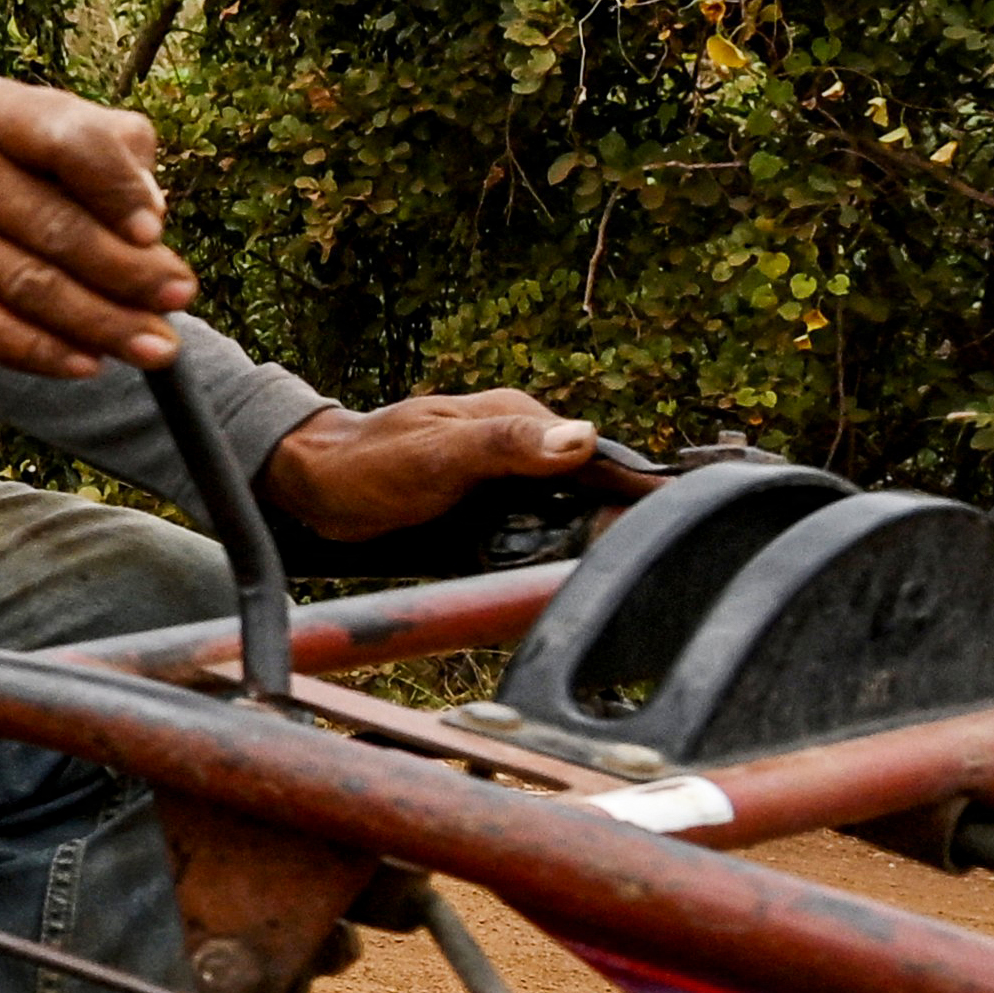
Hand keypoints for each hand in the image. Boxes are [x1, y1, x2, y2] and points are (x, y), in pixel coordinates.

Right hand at [0, 76, 194, 379]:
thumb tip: (152, 215)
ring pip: (23, 286)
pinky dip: (40, 352)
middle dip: (129, 273)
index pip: (67, 141)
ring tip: (155, 347)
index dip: (119, 190)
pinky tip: (86, 364)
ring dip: (100, 324)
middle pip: (53, 228)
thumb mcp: (18, 119)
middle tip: (179, 300)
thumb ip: (97, 144)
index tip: (158, 234)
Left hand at [259, 388, 628, 545]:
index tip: (679, 512)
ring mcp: (505, 478)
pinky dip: (547, 547)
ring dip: (585, 537)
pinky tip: (562, 572)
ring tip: (620, 572)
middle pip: (589, 487)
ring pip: (564, 511)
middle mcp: (521, 446)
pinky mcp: (487, 507)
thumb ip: (507, 445)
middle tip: (646, 558)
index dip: (639, 486)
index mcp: (520, 420)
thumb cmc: (369, 463)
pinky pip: (531, 528)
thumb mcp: (440, 453)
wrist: (314, 485)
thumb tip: (582, 439)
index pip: (598, 455)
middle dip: (618, 518)